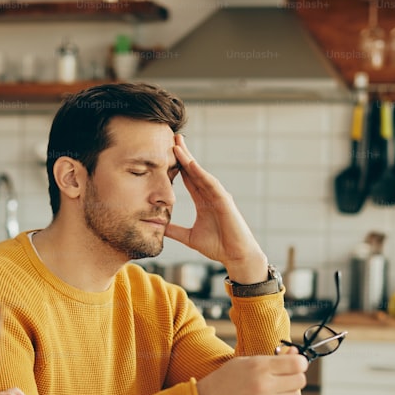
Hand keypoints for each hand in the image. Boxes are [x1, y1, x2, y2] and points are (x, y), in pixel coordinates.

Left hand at [165, 134, 267, 283]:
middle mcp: (211, 194)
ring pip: (201, 174)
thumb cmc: (218, 246)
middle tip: (171, 138)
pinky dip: (201, 173)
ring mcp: (218, 195)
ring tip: (176, 145)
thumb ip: (175, 231)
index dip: (177, 166)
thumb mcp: (190, 237)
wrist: (236, 256)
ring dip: (189, 159)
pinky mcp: (225, 200)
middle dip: (183, 155)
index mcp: (203, 201)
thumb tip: (158, 227)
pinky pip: (211, 184)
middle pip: (194, 170)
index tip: (164, 153)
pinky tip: (191, 164)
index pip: (188, 179)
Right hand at [195, 353, 307, 394]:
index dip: (300, 363)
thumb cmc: (224, 380)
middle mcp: (263, 384)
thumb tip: (296, 354)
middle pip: (299, 381)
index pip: (297, 364)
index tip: (296, 365)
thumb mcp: (245, 363)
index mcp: (259, 366)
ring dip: (289, 394)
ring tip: (276, 392)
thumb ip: (273, 359)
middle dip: (295, 378)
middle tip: (285, 379)